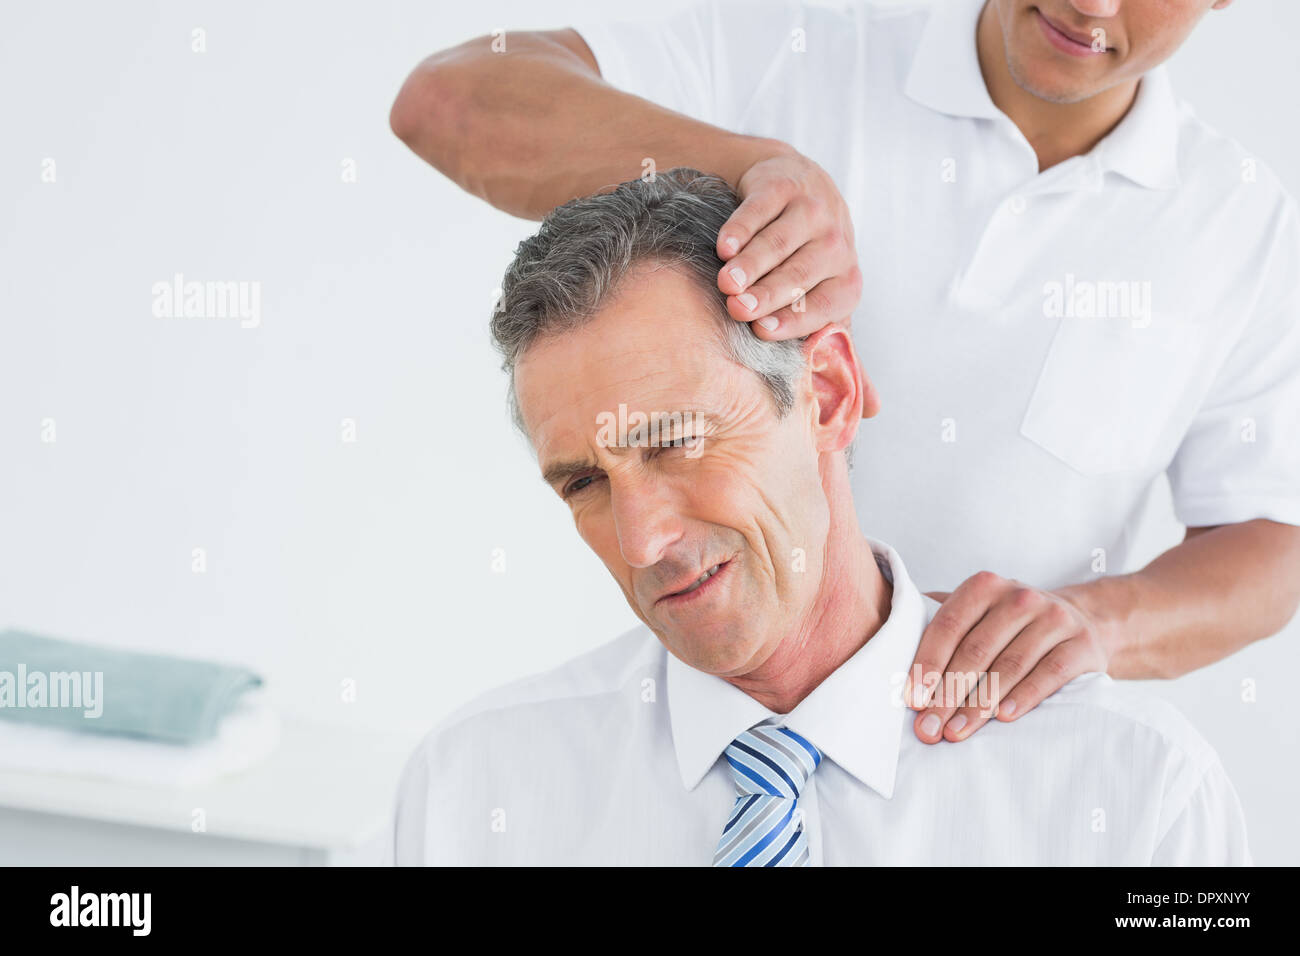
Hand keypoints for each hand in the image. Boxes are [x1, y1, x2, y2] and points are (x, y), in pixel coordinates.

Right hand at [715, 149, 862, 355]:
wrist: (795, 187)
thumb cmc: (805, 259)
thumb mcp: (824, 299)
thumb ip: (838, 349)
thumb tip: (869, 410)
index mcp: (847, 280)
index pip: (824, 306)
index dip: (794, 319)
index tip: (762, 331)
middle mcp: (836, 244)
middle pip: (800, 274)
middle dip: (768, 293)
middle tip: (737, 309)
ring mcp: (813, 210)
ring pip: (779, 242)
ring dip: (751, 264)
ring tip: (726, 282)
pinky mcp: (785, 184)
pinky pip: (762, 208)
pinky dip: (742, 228)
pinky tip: (724, 246)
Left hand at [904, 571, 1113, 743]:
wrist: (1081, 621)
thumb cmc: (1010, 625)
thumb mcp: (976, 612)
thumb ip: (936, 621)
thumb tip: (884, 643)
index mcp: (984, 586)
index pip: (948, 626)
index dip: (928, 663)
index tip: (912, 700)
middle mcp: (1019, 596)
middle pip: (976, 650)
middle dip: (948, 694)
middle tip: (928, 728)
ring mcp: (1054, 618)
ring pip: (1009, 665)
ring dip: (980, 704)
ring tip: (957, 732)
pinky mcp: (1081, 644)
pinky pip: (1049, 673)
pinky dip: (1024, 697)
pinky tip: (1003, 719)